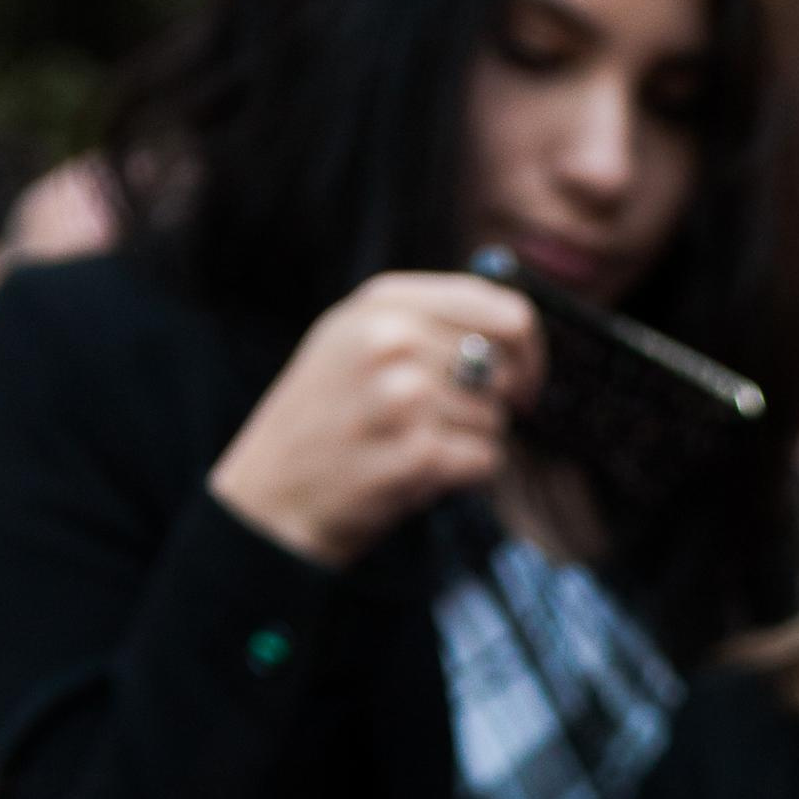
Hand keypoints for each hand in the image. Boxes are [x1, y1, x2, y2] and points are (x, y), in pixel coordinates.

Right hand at [209, 273, 543, 571]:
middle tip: (449, 425)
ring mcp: (404, 397)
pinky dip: (466, 475)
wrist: (269, 494)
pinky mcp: (416, 454)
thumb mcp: (353, 341)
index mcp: (385, 303)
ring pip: (495, 420)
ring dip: (471, 444)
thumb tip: (513, 323)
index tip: (522, 379)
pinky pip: (485, 460)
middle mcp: (395, 341)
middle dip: (492, 406)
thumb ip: (425, 323)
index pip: (504, 311)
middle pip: (504, 372)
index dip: (529, 351)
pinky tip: (421, 473)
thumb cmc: (322, 421)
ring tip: (416, 448)